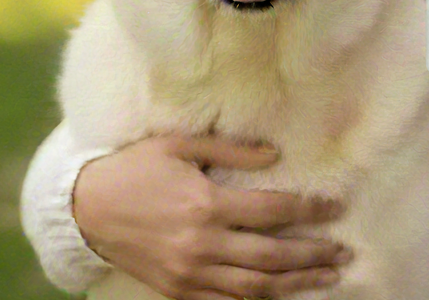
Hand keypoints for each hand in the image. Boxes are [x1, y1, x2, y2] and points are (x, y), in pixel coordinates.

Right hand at [73, 134, 351, 299]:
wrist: (84, 208)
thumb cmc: (135, 167)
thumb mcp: (181, 144)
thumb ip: (231, 149)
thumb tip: (276, 155)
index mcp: (206, 203)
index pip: (273, 211)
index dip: (310, 210)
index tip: (337, 208)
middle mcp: (201, 244)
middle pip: (271, 257)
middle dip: (313, 255)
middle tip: (344, 252)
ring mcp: (189, 274)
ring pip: (254, 288)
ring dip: (295, 284)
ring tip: (327, 276)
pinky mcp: (176, 291)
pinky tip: (282, 296)